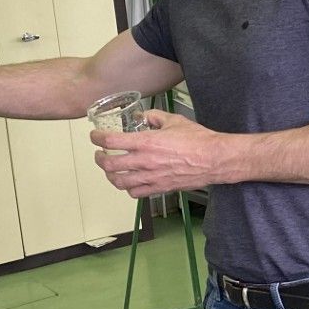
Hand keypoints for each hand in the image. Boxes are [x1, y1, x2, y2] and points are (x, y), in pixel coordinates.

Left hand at [93, 109, 226, 197]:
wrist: (213, 159)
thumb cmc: (197, 140)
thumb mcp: (174, 120)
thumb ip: (154, 117)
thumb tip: (143, 116)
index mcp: (146, 142)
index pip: (110, 141)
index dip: (97, 138)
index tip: (95, 136)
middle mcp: (144, 161)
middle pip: (109, 164)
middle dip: (99, 159)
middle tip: (99, 154)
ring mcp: (151, 177)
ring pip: (119, 182)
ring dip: (110, 175)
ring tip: (110, 170)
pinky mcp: (159, 188)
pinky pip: (136, 192)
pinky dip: (128, 188)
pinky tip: (130, 182)